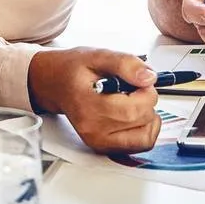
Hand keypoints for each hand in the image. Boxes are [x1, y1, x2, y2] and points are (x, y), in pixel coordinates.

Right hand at [28, 48, 161, 153]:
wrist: (56, 84)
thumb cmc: (74, 70)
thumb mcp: (98, 55)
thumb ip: (125, 64)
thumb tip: (148, 78)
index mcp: (88, 106)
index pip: (133, 109)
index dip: (146, 92)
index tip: (140, 80)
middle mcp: (93, 130)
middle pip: (141, 121)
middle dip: (147, 101)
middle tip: (133, 88)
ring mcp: (99, 142)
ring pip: (146, 137)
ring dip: (148, 116)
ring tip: (133, 102)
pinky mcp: (105, 147)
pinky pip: (140, 144)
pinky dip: (145, 129)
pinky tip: (135, 114)